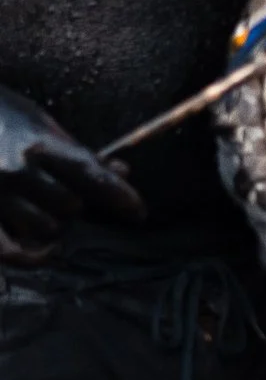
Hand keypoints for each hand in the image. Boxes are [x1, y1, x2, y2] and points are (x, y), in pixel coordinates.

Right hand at [0, 86, 144, 264]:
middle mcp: (17, 173)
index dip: (121, 197)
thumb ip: (77, 151)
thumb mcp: (39, 123)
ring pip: (46, 228)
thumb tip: (121, 172)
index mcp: (38, 145)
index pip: (93, 176)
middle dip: (74, 203)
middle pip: (71, 206)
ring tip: (38, 207)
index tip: (139, 212)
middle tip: (61, 193)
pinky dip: (30, 256)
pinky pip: (10, 252)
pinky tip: (43, 252)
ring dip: (51, 223)